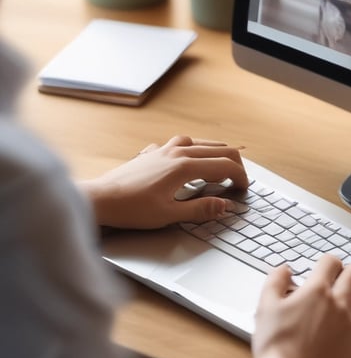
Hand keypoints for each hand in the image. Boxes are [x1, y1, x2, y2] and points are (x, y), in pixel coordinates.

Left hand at [78, 135, 247, 228]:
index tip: (244, 188)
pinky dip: (196, 149)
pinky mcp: (155, 152)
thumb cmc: (130, 209)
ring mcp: (165, 149)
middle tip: (238, 181)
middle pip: (219, 149)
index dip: (240, 177)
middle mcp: (178, 151)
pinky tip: (191, 159)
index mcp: (185, 166)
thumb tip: (225, 206)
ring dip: (217, 154)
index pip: (225, 165)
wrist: (99, 199)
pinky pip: (183, 143)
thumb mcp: (169, 215)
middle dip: (234, 164)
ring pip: (203, 142)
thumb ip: (200, 209)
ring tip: (221, 169)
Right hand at [251, 255, 350, 357]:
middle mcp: (337, 300)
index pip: (330, 262)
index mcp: (315, 290)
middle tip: (341, 277)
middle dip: (347, 271)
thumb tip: (284, 269)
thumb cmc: (277, 347)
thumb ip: (275, 281)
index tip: (324, 267)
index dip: (327, 262)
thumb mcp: (265, 308)